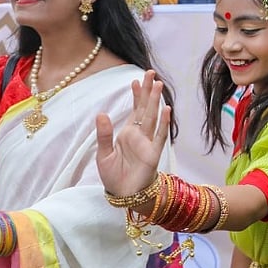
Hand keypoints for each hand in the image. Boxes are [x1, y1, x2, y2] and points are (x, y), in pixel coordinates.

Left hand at [95, 71, 169, 198]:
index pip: (134, 110)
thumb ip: (104, 134)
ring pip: (153, 117)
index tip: (137, 79)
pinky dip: (164, 123)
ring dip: (156, 101)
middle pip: (145, 109)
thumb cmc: (114, 175)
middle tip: (151, 73)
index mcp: (127, 133)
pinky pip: (160, 135)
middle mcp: (139, 135)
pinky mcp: (153, 153)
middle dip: (148, 91)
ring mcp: (148, 143)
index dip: (135, 95)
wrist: (123, 194)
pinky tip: (167, 109)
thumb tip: (101, 113)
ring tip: (158, 84)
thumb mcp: (103, 154)